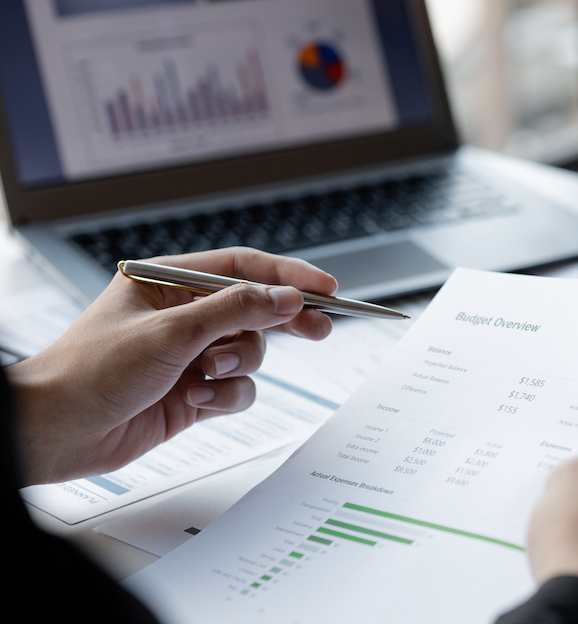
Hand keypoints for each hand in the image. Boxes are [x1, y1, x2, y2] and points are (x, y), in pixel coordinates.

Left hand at [8, 247, 336, 485]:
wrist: (57, 432)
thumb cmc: (91, 371)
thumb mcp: (171, 332)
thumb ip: (235, 310)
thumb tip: (287, 298)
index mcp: (167, 282)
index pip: (240, 268)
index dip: (286, 276)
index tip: (324, 288)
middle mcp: (182, 314)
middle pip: (254, 308)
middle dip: (283, 321)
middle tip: (319, 328)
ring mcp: (189, 353)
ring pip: (248, 351)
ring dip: (237, 365)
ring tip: (207, 374)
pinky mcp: (194, 390)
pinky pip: (236, 388)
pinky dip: (225, 396)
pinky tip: (197, 401)